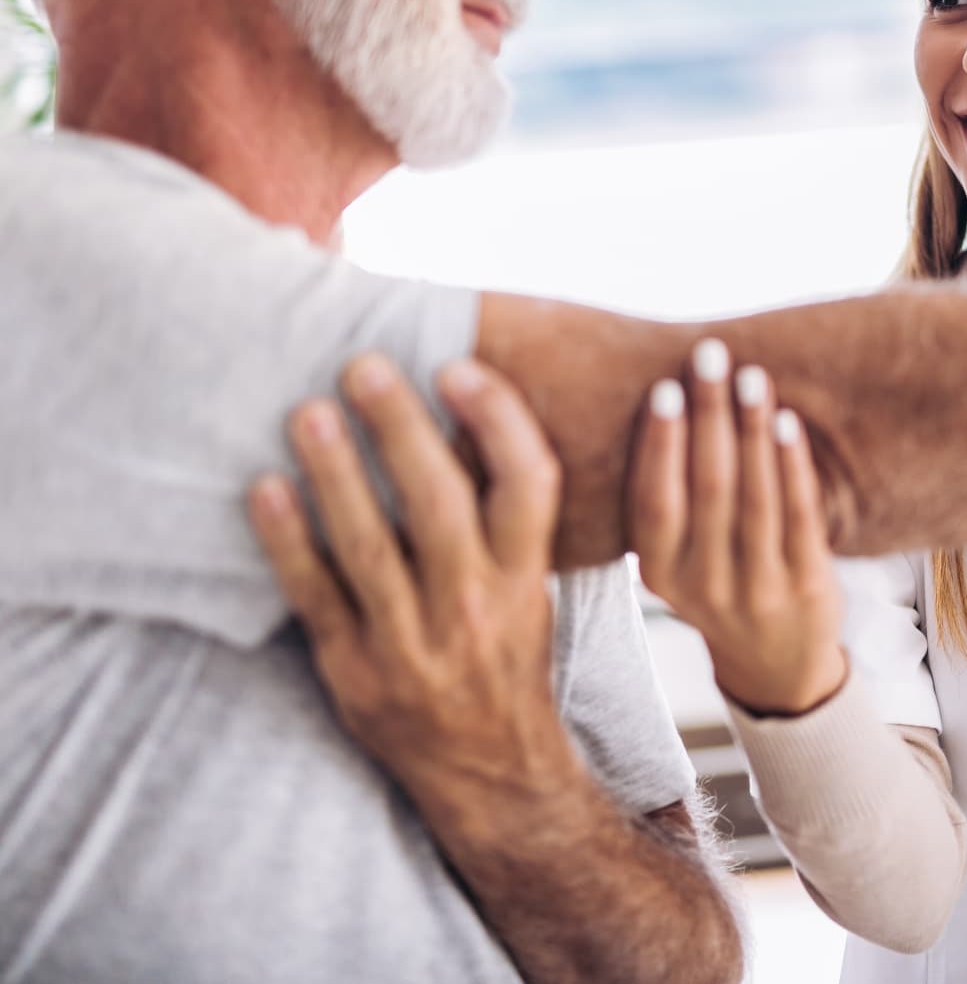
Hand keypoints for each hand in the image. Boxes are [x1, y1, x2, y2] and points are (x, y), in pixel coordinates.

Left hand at [246, 354, 578, 830]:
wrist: (491, 770)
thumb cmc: (509, 657)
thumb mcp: (532, 587)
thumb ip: (508, 518)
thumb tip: (468, 415)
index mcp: (526, 578)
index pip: (528, 484)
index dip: (498, 420)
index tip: (458, 367)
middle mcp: (475, 607)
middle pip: (440, 503)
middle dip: (401, 429)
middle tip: (364, 366)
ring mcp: (412, 642)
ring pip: (370, 545)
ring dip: (336, 473)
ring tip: (309, 411)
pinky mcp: (355, 670)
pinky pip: (316, 596)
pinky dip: (288, 540)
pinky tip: (264, 489)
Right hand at [629, 340, 847, 717]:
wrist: (775, 666)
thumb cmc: (720, 585)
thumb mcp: (677, 561)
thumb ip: (668, 502)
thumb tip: (663, 401)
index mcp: (660, 572)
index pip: (654, 502)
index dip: (659, 444)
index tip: (664, 387)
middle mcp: (704, 584)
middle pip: (706, 488)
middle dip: (708, 414)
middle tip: (710, 354)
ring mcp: (758, 589)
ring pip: (754, 499)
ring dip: (751, 429)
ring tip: (751, 376)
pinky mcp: (807, 587)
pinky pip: (800, 517)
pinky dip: (793, 466)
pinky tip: (787, 423)